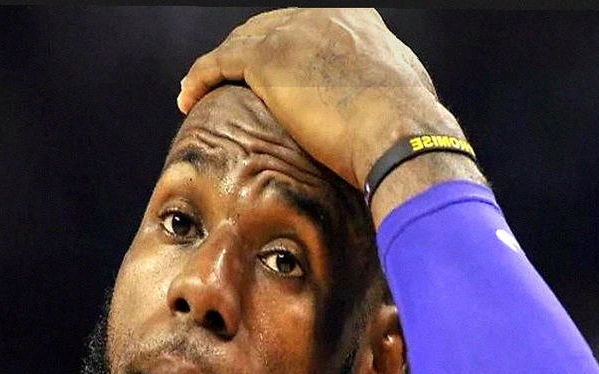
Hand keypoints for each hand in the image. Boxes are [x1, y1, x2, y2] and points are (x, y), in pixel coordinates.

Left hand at [177, 7, 481, 210]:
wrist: (400, 133)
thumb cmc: (410, 130)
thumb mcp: (406, 96)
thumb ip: (384, 91)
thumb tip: (390, 113)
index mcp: (357, 19)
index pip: (306, 27)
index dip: (284, 50)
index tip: (274, 77)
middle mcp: (322, 15)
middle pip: (268, 29)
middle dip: (246, 54)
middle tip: (230, 82)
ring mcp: (293, 32)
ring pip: (240, 44)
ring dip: (218, 68)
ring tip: (200, 91)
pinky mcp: (267, 59)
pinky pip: (219, 63)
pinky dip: (200, 79)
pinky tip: (189, 98)